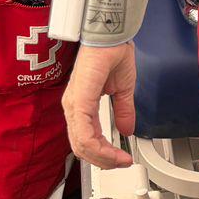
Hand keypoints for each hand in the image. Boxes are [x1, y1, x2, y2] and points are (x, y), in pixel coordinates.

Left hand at [63, 43, 136, 169]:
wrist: (112, 35)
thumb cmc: (112, 53)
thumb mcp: (122, 90)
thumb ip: (123, 112)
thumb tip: (126, 131)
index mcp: (80, 104)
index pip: (86, 139)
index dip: (104, 154)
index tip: (122, 159)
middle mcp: (73, 106)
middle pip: (81, 147)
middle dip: (103, 160)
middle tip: (121, 163)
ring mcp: (74, 104)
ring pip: (82, 144)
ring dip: (103, 157)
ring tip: (120, 160)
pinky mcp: (79, 101)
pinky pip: (85, 133)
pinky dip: (100, 147)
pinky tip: (114, 150)